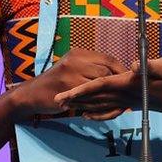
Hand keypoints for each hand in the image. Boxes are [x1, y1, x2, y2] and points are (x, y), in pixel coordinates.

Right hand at [11, 48, 126, 118]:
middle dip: (117, 83)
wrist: (33, 93)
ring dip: (109, 94)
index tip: (128, 80)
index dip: (120, 70)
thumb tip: (115, 72)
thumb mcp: (72, 68)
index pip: (108, 59)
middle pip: (106, 70)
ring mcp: (71, 74)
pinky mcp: (68, 88)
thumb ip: (90, 67)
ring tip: (117, 101)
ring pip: (99, 84)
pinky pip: (90, 96)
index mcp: (78, 53)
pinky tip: (103, 108)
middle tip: (125, 93)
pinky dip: (99, 103)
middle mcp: (75, 60)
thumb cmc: (56, 82)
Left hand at [53, 57, 161, 119]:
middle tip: (55, 99)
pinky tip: (87, 115)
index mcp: (129, 83)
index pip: (100, 85)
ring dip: (81, 104)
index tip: (67, 93)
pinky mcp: (130, 103)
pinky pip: (109, 110)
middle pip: (95, 96)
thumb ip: (151, 66)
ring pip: (99, 104)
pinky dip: (96, 113)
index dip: (83, 88)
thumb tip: (135, 66)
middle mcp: (125, 94)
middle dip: (75, 98)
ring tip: (64, 105)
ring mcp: (127, 101)